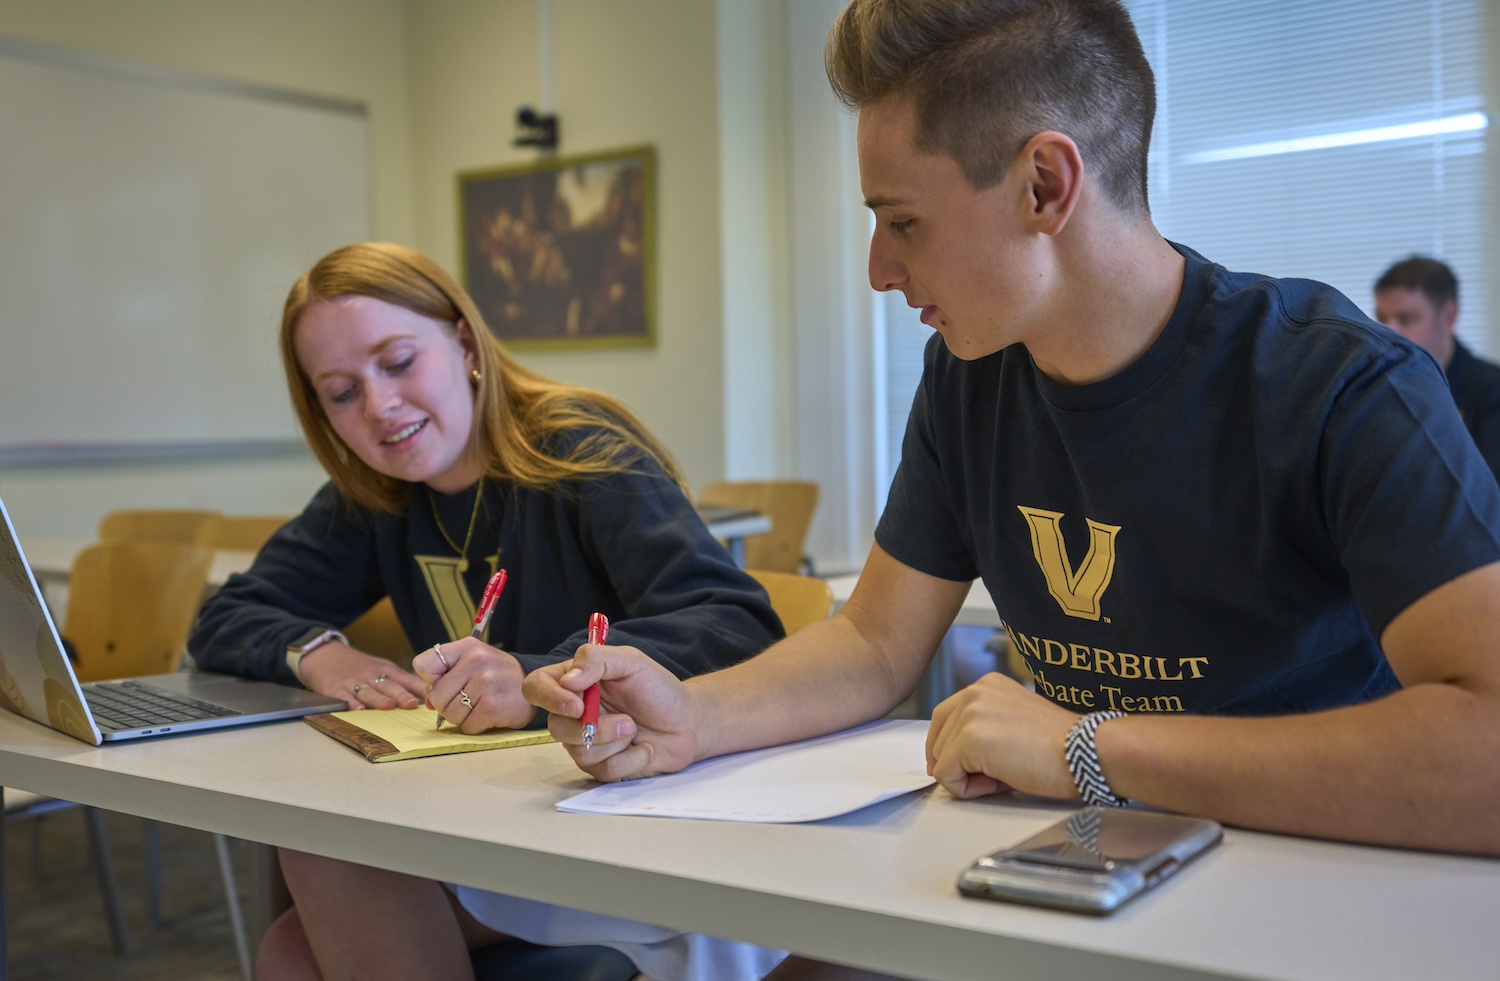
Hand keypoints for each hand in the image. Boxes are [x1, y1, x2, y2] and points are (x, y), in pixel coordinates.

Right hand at [298, 643, 424, 710]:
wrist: (325, 655)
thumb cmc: (360, 666)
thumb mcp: (382, 668)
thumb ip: (403, 683)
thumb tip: (429, 699)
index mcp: (387, 670)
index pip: (407, 679)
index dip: (420, 689)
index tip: (433, 698)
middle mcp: (373, 675)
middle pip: (389, 685)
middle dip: (401, 694)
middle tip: (413, 704)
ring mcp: (354, 682)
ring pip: (369, 691)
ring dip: (379, 699)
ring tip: (388, 706)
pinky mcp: (336, 689)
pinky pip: (344, 697)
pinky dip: (350, 704)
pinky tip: (357, 710)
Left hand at [412, 638, 533, 732]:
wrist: (535, 686)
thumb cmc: (497, 676)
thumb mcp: (473, 663)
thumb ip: (445, 677)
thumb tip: (428, 702)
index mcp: (467, 647)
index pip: (423, 665)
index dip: (430, 680)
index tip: (447, 682)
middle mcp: (476, 661)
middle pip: (436, 696)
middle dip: (447, 704)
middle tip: (467, 700)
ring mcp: (486, 683)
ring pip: (450, 714)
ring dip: (462, 717)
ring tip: (479, 706)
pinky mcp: (493, 706)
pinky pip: (467, 726)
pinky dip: (475, 726)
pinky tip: (489, 715)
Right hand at [522, 643, 696, 781]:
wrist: (687, 722)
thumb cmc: (657, 689)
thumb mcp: (631, 662)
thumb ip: (596, 660)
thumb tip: (567, 681)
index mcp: (573, 683)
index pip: (536, 687)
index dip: (549, 698)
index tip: (577, 705)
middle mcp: (573, 714)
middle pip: (555, 727)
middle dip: (595, 727)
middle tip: (627, 721)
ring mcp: (585, 742)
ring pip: (579, 752)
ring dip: (615, 741)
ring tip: (636, 729)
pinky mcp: (601, 767)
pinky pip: (603, 770)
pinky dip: (630, 758)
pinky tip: (644, 748)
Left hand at [926, 672, 1081, 799]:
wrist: (1084, 752)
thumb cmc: (1060, 746)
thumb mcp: (1013, 724)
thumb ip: (983, 731)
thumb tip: (953, 760)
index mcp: (986, 686)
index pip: (944, 717)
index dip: (947, 748)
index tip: (961, 767)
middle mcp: (974, 693)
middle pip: (937, 738)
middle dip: (958, 764)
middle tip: (992, 777)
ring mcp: (969, 714)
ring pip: (940, 759)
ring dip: (967, 777)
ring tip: (1003, 776)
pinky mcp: (968, 740)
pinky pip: (947, 776)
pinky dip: (967, 789)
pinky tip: (999, 783)